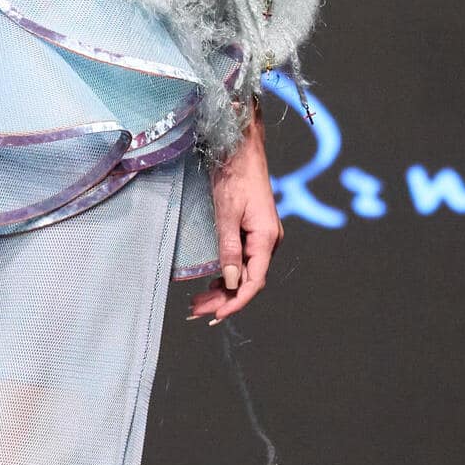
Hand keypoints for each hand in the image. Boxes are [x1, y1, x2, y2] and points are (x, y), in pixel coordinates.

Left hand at [187, 103, 283, 323]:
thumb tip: (229, 281)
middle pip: (247, 281)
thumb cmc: (235, 176)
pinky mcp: (253, 231)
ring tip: (198, 303)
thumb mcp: (227, 213)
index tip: (216, 315)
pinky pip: (243, 260)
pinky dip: (226, 275)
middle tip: (196, 312)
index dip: (235, 302)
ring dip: (222, 289)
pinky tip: (211, 284)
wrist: (242, 149)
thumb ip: (229, 248)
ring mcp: (261, 237)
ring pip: (243, 272)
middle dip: (223, 299)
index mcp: (266, 239)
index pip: (253, 282)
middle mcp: (268, 241)